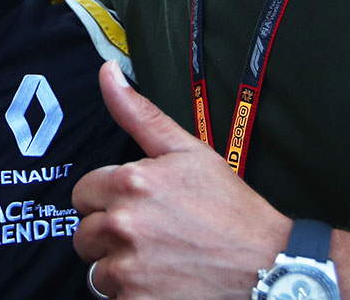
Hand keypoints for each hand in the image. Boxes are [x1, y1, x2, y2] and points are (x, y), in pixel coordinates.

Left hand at [74, 61, 290, 298]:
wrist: (266, 265)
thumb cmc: (230, 208)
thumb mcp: (188, 151)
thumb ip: (138, 113)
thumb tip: (107, 71)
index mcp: (131, 182)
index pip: (83, 194)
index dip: (107, 200)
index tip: (136, 208)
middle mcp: (123, 224)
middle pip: (84, 234)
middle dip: (109, 236)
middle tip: (149, 237)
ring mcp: (128, 268)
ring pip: (96, 271)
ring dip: (119, 269)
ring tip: (157, 262)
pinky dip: (133, 295)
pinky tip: (162, 284)